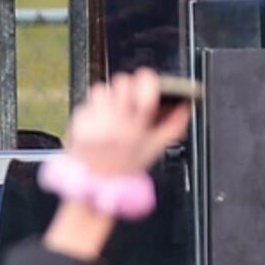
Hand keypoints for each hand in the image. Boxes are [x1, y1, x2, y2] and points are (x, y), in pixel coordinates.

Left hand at [67, 68, 190, 176]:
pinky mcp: (79, 122)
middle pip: (122, 81)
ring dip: (106, 99)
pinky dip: (91, 112)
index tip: (146, 86)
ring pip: (101, 89)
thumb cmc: (127, 166)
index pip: (144, 83)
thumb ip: (174, 125)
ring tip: (109, 115)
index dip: (147, 80)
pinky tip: (97, 126)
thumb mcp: (155, 147)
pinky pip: (85, 104)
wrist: (98, 183)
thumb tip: (185, 107)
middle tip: (126, 103)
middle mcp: (117, 120)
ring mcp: (96, 120)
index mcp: (138, 124)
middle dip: (125, 90)